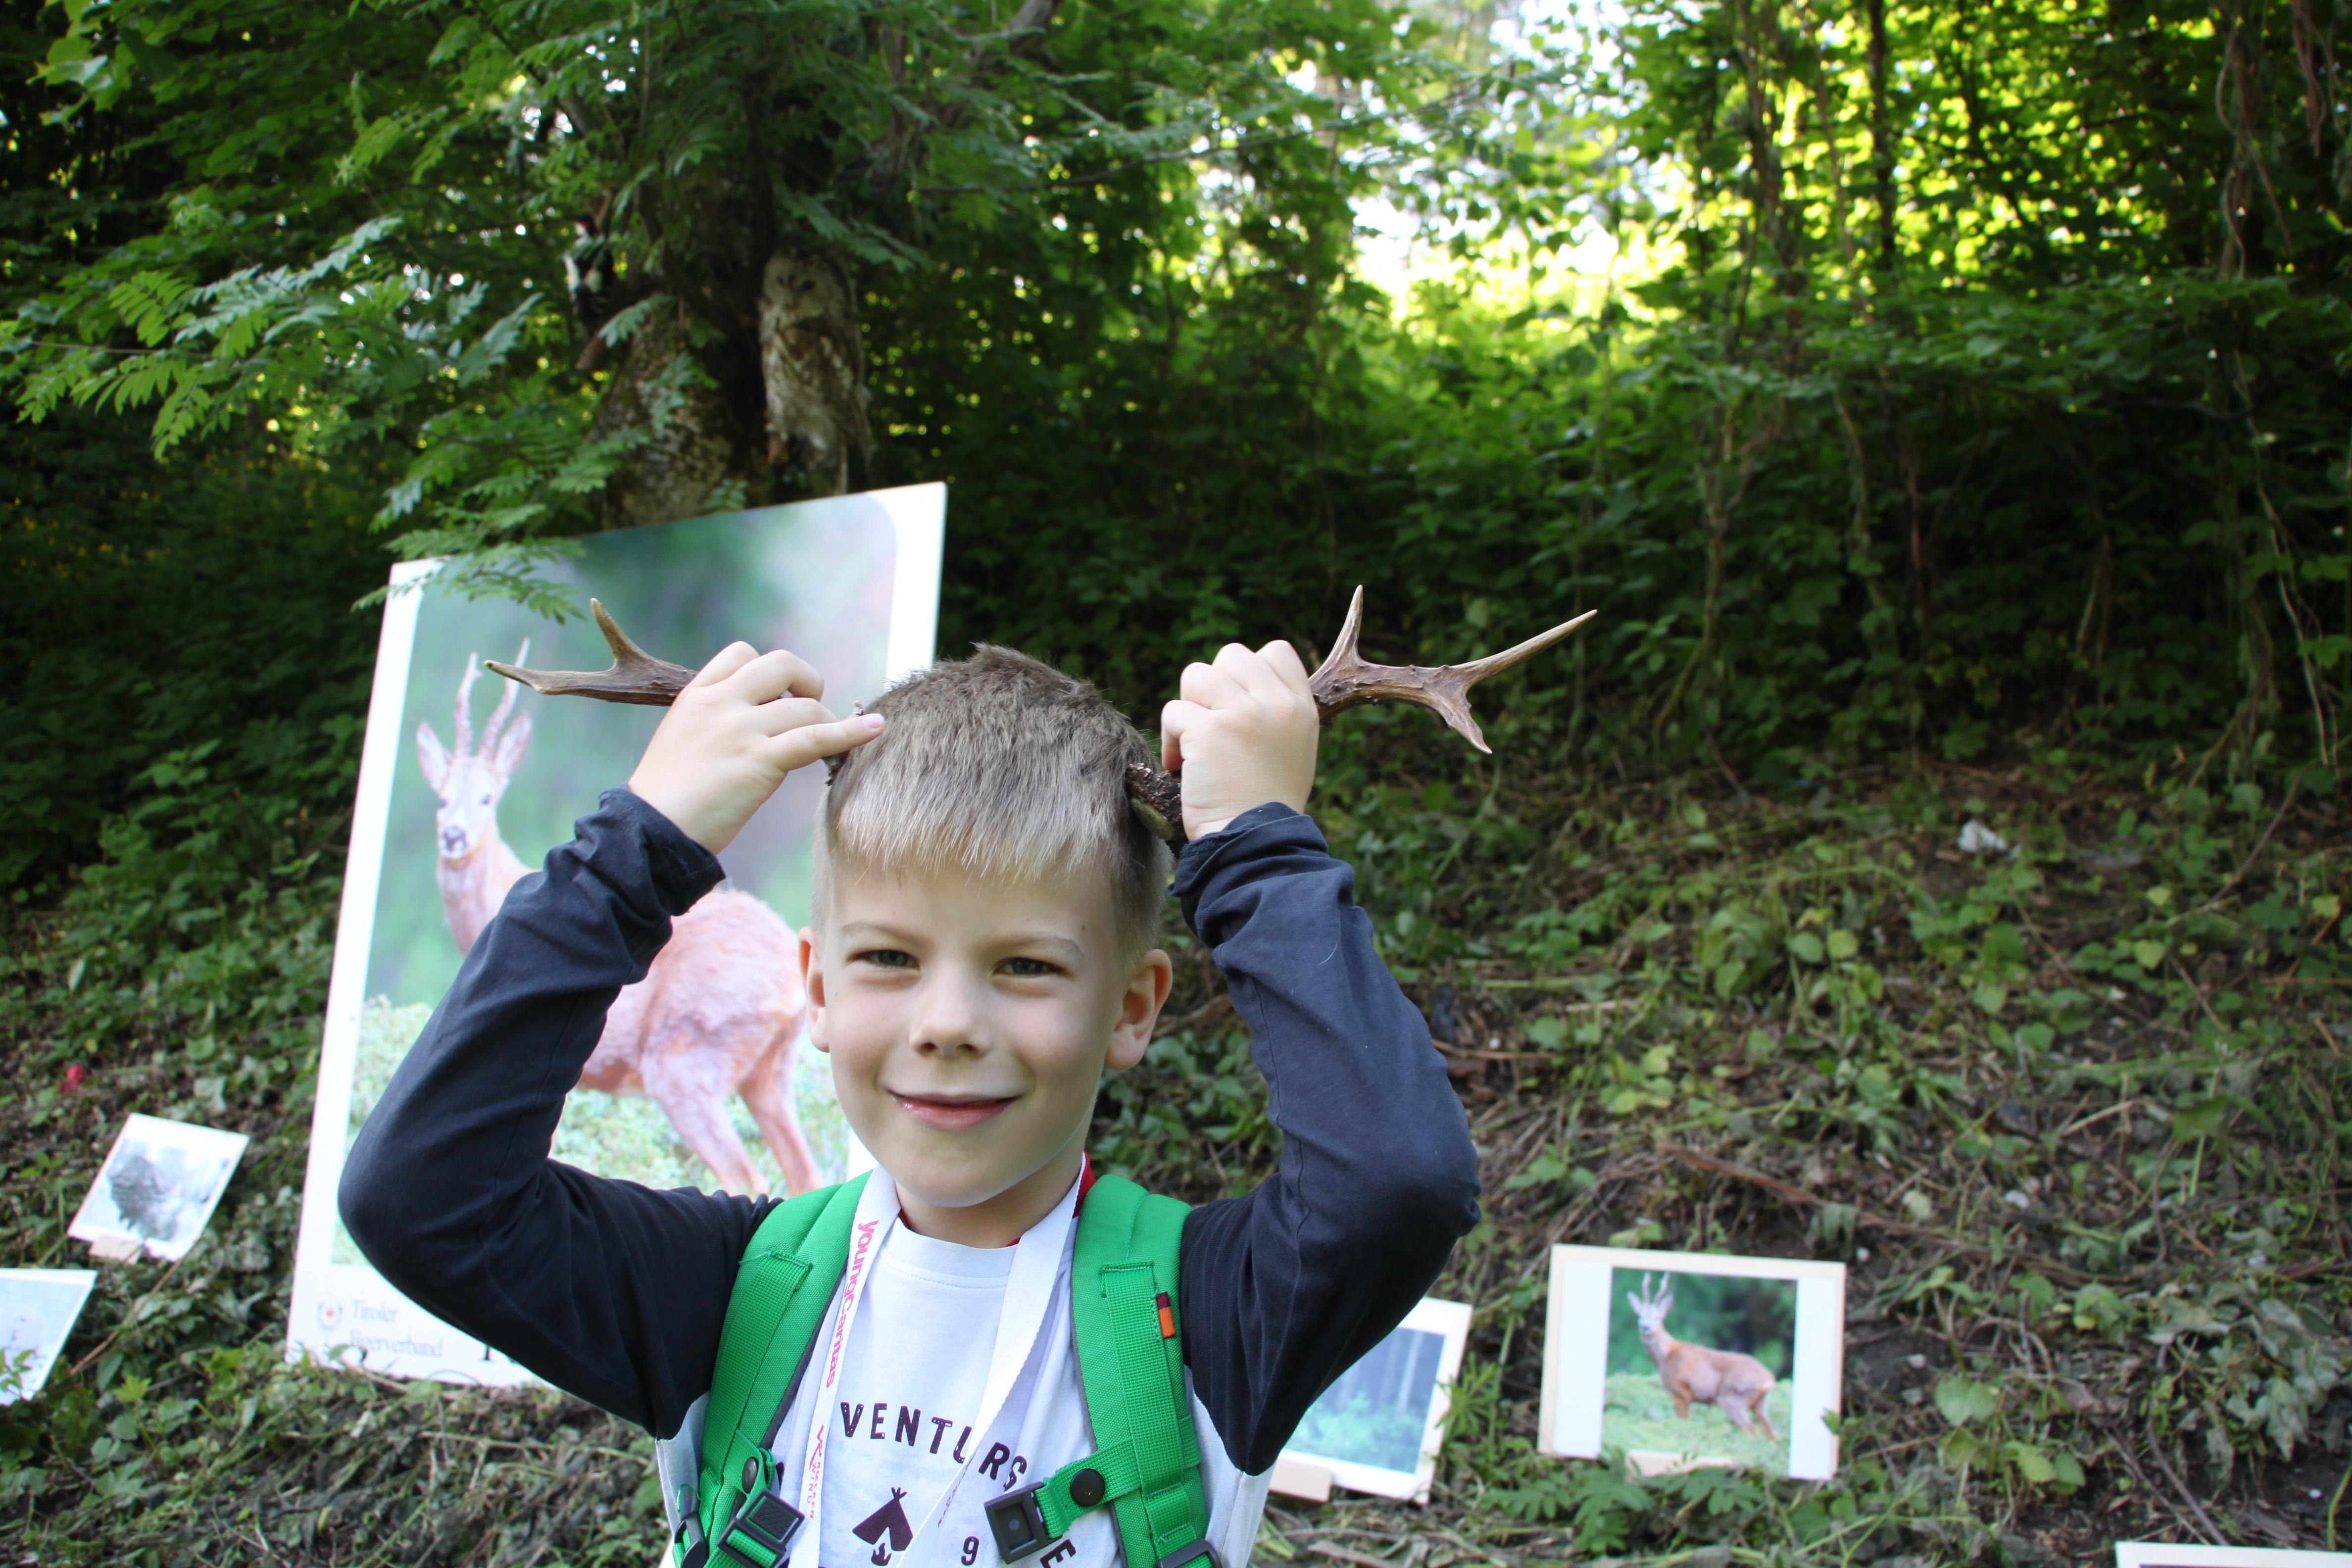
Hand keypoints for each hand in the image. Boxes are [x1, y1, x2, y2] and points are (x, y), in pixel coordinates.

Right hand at [628, 643, 882, 851]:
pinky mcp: (760, 760)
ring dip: (824, 722)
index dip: (767, 673)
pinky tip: (875, 728)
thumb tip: (763, 718)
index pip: (741, 653)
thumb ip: (717, 719)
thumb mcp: (683, 739)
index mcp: (697, 695)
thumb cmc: (668, 798)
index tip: (775, 699)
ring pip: (804, 706)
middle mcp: (719, 703)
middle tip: (809, 711)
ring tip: (825, 746)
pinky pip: (817, 736)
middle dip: (806, 682)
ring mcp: (740, 729)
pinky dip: (851, 731)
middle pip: (780, 663)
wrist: (651, 833)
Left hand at [1160, 640, 1318, 838]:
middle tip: (1213, 729)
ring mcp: (1243, 712)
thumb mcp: (1293, 749)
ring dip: (1187, 710)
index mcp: (1301, 706)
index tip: (1237, 708)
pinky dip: (1170, 740)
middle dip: (1212, 689)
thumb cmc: (1266, 804)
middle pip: (1230, 656)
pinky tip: (1183, 768)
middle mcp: (1276, 703)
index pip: (1276, 651)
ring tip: (1195, 747)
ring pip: (1196, 675)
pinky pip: (1173, 711)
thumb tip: (1238, 682)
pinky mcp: (1208, 729)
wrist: (1254, 843)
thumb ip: (1274, 711)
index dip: (1247, 673)